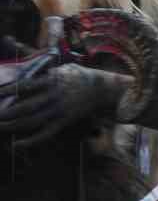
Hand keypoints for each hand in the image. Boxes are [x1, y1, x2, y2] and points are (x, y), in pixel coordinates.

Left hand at [0, 64, 118, 147]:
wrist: (104, 89)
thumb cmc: (80, 76)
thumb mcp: (63, 67)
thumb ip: (43, 66)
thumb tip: (21, 56)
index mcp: (52, 81)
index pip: (25, 86)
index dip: (8, 90)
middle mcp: (54, 97)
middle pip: (24, 107)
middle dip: (6, 113)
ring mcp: (59, 111)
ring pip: (31, 121)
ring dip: (12, 126)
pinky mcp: (64, 121)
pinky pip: (45, 133)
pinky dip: (31, 140)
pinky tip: (17, 144)